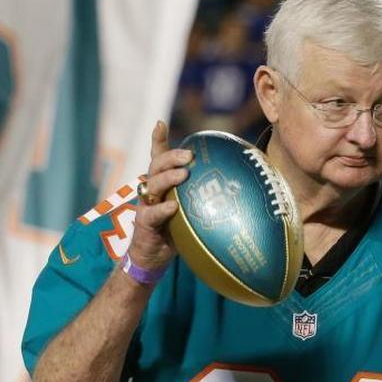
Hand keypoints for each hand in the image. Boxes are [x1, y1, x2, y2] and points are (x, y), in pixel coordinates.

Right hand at [126, 121, 192, 270]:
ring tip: (184, 174)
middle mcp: (151, 191)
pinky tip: (174, 206)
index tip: (160, 123)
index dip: (157, 140)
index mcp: (162, 185)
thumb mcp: (189, 211)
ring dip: (168, 177)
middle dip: (171, 157)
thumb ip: (202, 198)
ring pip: (152, 185)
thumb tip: (236, 189)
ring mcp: (145, 206)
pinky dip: (163, 209)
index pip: (158, 158)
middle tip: (190, 155)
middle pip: (156, 166)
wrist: (153, 257)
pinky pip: (152, 214)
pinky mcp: (144, 224)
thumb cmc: (175, 232)